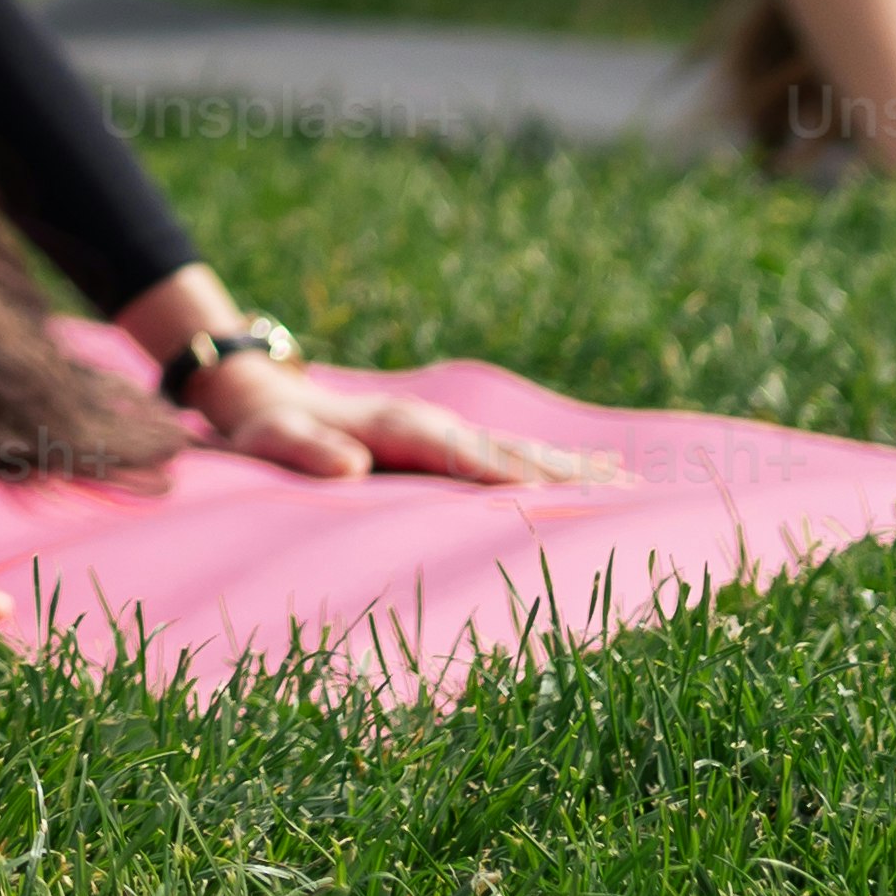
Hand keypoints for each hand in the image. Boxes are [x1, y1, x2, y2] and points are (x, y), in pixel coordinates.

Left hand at [176, 352, 615, 489]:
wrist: (260, 399)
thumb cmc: (263, 432)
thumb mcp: (269, 441)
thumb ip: (304, 453)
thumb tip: (350, 467)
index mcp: (400, 429)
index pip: (467, 458)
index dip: (513, 476)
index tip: (565, 496)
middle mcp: (432, 424)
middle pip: (510, 450)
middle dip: (568, 472)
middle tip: (634, 493)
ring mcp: (442, 430)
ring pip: (517, 449)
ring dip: (571, 467)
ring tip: (633, 483)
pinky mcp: (443, 441)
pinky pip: (506, 453)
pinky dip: (549, 464)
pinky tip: (589, 475)